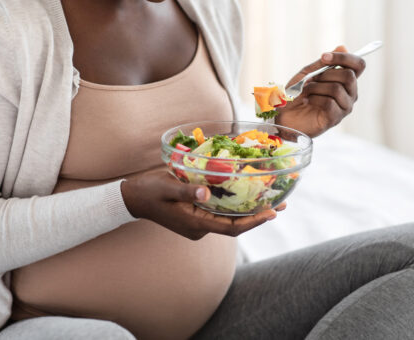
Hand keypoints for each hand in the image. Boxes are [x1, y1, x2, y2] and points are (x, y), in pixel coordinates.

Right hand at [120, 169, 283, 239]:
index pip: (232, 227)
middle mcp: (200, 228)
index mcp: (195, 223)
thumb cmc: (148, 190)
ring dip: (250, 210)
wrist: (132, 198)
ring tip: (272, 198)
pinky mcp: (197, 218)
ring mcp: (199, 225)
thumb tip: (206, 192)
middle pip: (235, 225)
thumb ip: (187, 188)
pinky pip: (221, 214)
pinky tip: (248, 195)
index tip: (272, 212)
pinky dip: (236, 206)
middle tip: (282, 202)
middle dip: (259, 214)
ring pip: (229, 220)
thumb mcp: (167, 186)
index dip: (254, 221)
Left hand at [275, 45, 365, 137]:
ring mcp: (345, 107)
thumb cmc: (297, 94)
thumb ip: (324, 62)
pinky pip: (329, 102)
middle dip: (325, 74)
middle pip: (349, 76)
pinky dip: (314, 99)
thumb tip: (343, 46)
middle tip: (310, 80)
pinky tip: (308, 102)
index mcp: (346, 81)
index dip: (345, 57)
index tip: (324, 57)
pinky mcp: (335, 118)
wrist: (285, 115)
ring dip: (316, 87)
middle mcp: (350, 94)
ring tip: (306, 92)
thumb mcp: (308, 73)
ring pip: (337, 88)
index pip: (359, 65)